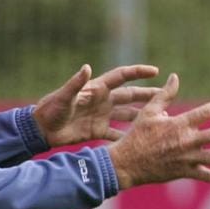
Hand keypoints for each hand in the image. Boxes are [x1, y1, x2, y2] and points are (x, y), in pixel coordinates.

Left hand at [33, 63, 162, 147]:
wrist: (41, 129)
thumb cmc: (50, 109)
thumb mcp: (64, 97)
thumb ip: (76, 83)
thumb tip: (86, 67)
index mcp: (96, 88)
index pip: (121, 76)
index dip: (138, 72)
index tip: (155, 71)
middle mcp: (102, 100)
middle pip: (130, 95)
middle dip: (148, 95)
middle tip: (167, 95)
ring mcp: (101, 115)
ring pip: (127, 113)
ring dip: (142, 115)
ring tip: (160, 118)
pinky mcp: (98, 130)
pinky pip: (117, 133)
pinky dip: (128, 136)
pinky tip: (141, 141)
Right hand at [106, 73, 209, 187]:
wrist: (126, 163)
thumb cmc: (136, 135)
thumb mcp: (149, 112)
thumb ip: (165, 95)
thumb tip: (175, 77)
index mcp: (179, 124)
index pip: (207, 112)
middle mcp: (187, 141)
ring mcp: (187, 158)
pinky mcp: (183, 172)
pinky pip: (205, 175)